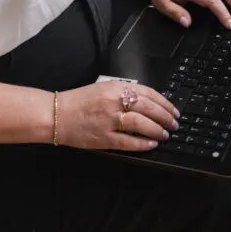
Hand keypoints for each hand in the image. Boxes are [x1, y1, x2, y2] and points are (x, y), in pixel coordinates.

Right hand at [57, 81, 178, 151]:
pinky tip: (151, 144)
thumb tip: (147, 102)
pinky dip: (142, 143)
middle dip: (165, 117)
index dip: (163, 102)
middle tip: (174, 123)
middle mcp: (113, 101)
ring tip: (165, 134)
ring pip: (141, 124)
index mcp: (114, 87)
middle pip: (148, 108)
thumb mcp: (102, 89)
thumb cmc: (78, 101)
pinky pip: (128, 142)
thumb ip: (122, 93)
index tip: (172, 109)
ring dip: (157, 130)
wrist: (56, 114)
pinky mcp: (103, 138)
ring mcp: (108, 120)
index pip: (147, 93)